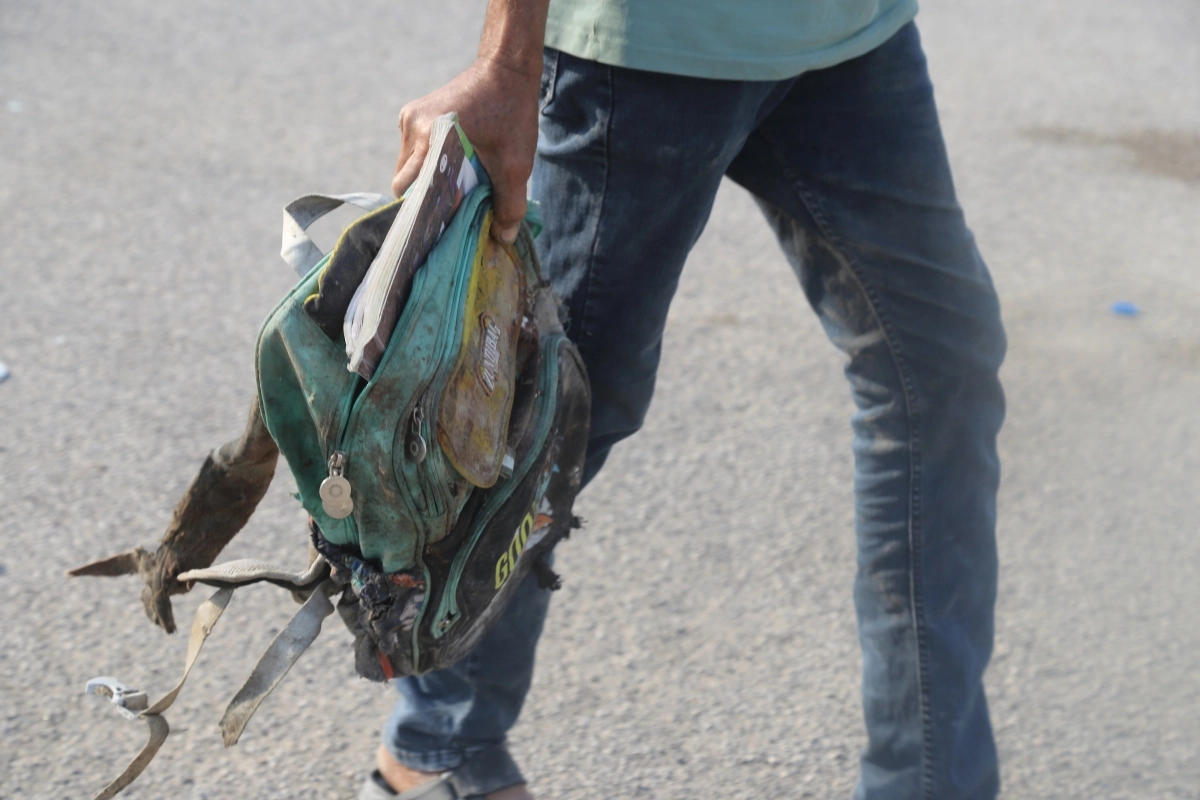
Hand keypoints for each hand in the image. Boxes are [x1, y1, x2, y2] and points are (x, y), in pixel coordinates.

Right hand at [392, 55, 540, 244]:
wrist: (506, 68)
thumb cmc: (512, 114)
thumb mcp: (516, 164)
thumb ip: (510, 205)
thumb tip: (502, 239)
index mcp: (432, 136)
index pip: (408, 188)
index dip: (420, 211)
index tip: (436, 228)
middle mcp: (413, 125)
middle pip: (405, 180)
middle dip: (425, 197)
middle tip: (451, 209)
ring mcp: (409, 117)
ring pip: (407, 167)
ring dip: (427, 179)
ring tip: (454, 185)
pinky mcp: (413, 113)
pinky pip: (413, 151)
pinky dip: (428, 162)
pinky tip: (452, 164)